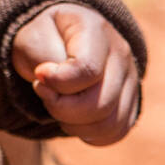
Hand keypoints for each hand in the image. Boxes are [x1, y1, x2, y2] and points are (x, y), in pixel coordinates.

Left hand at [11, 3, 140, 145]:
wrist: (56, 38)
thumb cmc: (43, 36)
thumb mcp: (33, 35)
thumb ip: (42, 58)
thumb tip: (51, 84)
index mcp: (95, 30)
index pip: (87, 69)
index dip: (58, 82)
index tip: (39, 75)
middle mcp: (120, 54)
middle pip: (101, 103)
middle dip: (62, 108)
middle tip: (44, 93)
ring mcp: (130, 79)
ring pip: (109, 124)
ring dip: (74, 124)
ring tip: (57, 106)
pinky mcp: (130, 102)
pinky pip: (115, 132)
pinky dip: (89, 134)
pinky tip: (72, 119)